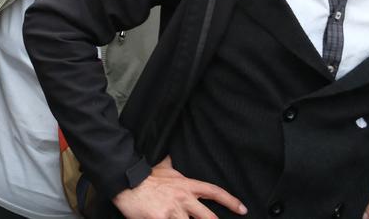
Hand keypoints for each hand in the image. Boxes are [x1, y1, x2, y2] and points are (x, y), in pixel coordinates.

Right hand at [112, 157, 245, 218]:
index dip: (230, 201)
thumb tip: (171, 156)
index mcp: (186, 185)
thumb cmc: (144, 176)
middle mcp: (183, 198)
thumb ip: (171, 166)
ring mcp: (173, 211)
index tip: (242, 209)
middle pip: (209, 217)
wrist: (126, 180)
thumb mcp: (163, 168)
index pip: (214, 192)